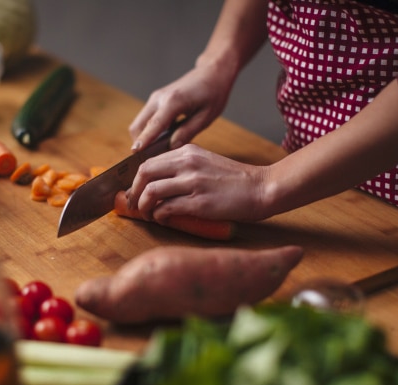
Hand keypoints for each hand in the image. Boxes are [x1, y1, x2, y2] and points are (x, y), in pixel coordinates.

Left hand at [126, 143, 268, 222]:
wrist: (262, 188)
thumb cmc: (235, 180)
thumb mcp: (206, 162)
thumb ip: (184, 167)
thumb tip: (159, 183)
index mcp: (187, 152)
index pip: (148, 162)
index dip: (136, 180)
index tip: (135, 192)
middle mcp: (187, 163)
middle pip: (144, 174)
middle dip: (134, 192)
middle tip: (136, 205)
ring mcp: (193, 182)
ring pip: (152, 191)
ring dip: (144, 207)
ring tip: (149, 215)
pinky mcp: (199, 202)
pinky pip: (167, 208)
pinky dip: (160, 216)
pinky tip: (164, 219)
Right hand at [128, 61, 235, 151]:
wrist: (211, 73)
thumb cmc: (213, 94)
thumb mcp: (206, 117)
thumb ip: (187, 132)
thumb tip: (171, 148)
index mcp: (173, 101)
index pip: (153, 126)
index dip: (144, 141)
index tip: (135, 154)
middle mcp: (159, 98)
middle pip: (137, 126)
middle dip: (140, 144)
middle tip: (150, 161)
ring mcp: (155, 98)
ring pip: (139, 123)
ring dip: (143, 138)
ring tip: (156, 152)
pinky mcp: (156, 100)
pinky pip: (145, 120)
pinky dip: (148, 131)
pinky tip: (161, 141)